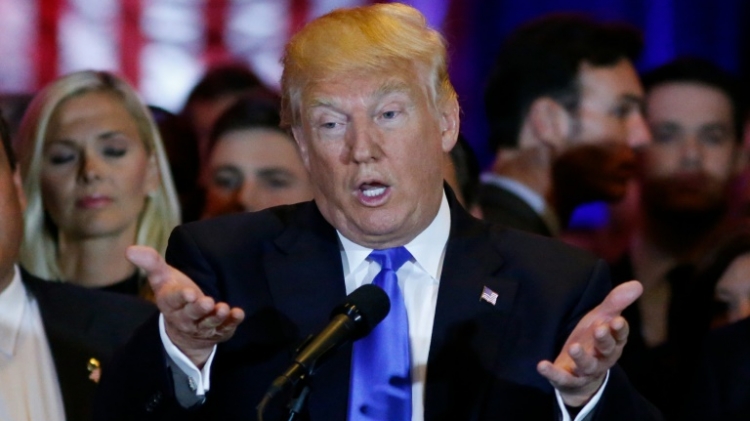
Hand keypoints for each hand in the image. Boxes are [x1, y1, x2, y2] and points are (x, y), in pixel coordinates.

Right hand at [126, 245, 244, 366]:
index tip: (188, 292)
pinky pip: (226, 327)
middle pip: (192, 314)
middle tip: (207, 301)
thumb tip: (129, 249)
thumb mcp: (162, 277)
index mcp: (171, 303)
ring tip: (223, 308)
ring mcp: (203, 325)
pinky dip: (232, 322)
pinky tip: (238, 313)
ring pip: (209, 323)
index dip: (180, 297)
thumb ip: (150, 262)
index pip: (174, 300)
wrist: (186, 326)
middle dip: (199, 308)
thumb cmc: (175, 294)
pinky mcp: (219, 330)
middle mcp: (186, 317)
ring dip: (216, 316)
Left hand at [537, 280, 641, 406]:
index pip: (620, 336)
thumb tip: (637, 284)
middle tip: (599, 329)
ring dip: (580, 357)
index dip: (619, 329)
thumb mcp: (602, 319)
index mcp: (613, 343)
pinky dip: (552, 373)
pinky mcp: (568, 379)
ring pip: (586, 366)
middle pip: (606, 350)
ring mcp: (585, 370)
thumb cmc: (593, 340)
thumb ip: (616, 303)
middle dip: (603, 340)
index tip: (616, 320)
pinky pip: (561, 377)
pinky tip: (541, 365)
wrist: (581, 374)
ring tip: (573, 347)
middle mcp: (602, 358)